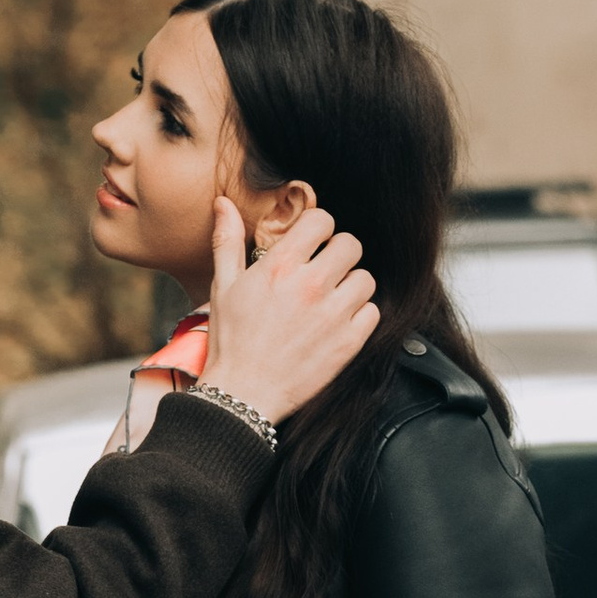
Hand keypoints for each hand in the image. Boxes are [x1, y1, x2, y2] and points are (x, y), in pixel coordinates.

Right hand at [202, 196, 376, 424]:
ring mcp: (333, 316)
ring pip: (366, 279)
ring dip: (351, 285)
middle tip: (325, 269)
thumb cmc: (231, 341)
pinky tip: (339, 321)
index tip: (313, 243)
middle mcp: (311, 286)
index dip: (319, 228)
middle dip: (338, 253)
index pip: (322, 220)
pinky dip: (361, 315)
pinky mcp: (348, 343)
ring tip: (331, 298)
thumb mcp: (224, 286)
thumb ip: (228, 241)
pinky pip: (373, 313)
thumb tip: (224, 203)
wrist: (244, 394)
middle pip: (351, 245)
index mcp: (281, 266)